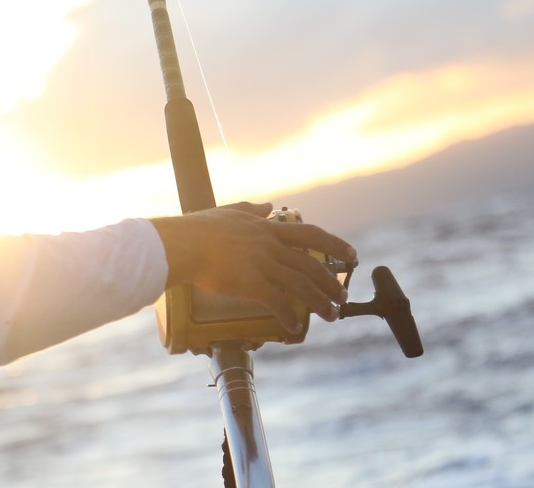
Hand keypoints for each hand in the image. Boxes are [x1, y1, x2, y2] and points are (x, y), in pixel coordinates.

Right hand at [149, 202, 356, 333]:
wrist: (182, 244)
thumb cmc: (198, 228)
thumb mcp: (229, 211)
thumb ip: (251, 209)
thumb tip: (269, 206)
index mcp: (267, 229)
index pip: (310, 235)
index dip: (334, 244)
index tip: (352, 254)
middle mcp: (270, 246)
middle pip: (312, 265)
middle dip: (331, 282)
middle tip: (343, 296)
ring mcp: (263, 264)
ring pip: (302, 285)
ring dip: (321, 302)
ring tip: (332, 315)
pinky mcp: (251, 284)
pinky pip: (278, 302)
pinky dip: (289, 316)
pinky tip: (294, 327)